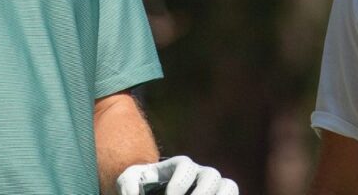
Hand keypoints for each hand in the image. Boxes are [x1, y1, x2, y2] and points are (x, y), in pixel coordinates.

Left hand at [116, 155, 238, 194]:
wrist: (154, 190)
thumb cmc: (142, 186)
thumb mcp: (129, 181)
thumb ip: (128, 186)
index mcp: (180, 165)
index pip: (185, 166)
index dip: (179, 183)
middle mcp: (200, 173)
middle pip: (212, 176)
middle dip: (202, 194)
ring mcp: (213, 187)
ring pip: (229, 186)